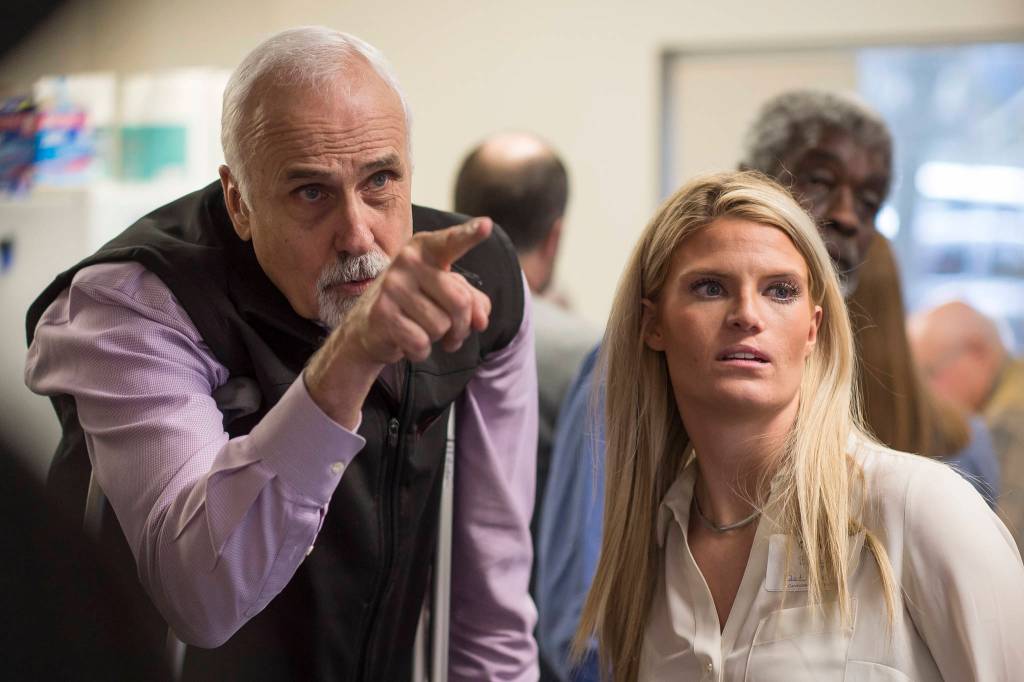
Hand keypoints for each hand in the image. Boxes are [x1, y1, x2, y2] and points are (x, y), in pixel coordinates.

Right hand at [305, 217, 492, 426]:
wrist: (369, 325)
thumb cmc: (417, 304)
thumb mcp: (448, 295)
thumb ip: (473, 302)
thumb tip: (480, 321)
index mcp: (426, 249)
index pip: (450, 243)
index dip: (469, 235)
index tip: (486, 225)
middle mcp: (407, 261)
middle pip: (460, 302)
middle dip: (462, 325)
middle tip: (451, 330)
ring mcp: (392, 286)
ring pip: (441, 326)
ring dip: (439, 338)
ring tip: (422, 330)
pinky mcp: (382, 313)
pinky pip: (421, 343)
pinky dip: (420, 351)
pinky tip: (406, 341)